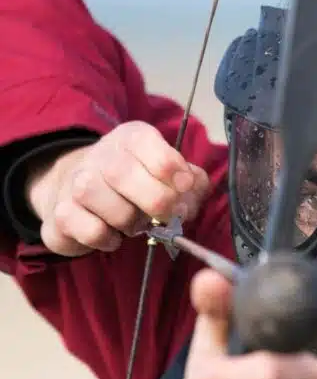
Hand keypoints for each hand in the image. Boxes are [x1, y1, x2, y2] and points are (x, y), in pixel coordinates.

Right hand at [28, 121, 210, 256]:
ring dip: (129, 220)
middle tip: (166, 215)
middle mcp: (100, 155)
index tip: (184, 186)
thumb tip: (191, 186)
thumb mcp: (174, 178)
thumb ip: (193, 181)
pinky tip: (113, 235)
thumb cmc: (143, 187)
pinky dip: (108, 239)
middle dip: (155, 201)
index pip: (145, 142)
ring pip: (100, 200)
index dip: (169, 167)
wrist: (85, 197)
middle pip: (121, 173)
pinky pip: (90, 230)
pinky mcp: (62, 214)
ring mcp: (75, 182)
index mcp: (132, 139)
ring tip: (135, 223)